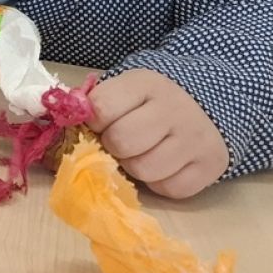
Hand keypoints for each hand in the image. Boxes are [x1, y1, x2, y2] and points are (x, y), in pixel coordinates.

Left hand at [90, 69, 228, 197]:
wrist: (206, 107)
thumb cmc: (150, 102)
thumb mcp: (124, 90)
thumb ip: (93, 103)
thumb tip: (60, 118)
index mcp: (146, 83)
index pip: (101, 108)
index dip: (93, 122)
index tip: (100, 123)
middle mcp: (174, 108)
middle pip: (122, 142)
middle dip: (113, 146)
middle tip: (120, 142)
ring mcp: (196, 138)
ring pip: (144, 170)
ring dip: (135, 168)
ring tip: (141, 154)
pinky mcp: (212, 166)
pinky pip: (170, 188)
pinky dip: (160, 183)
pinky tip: (163, 166)